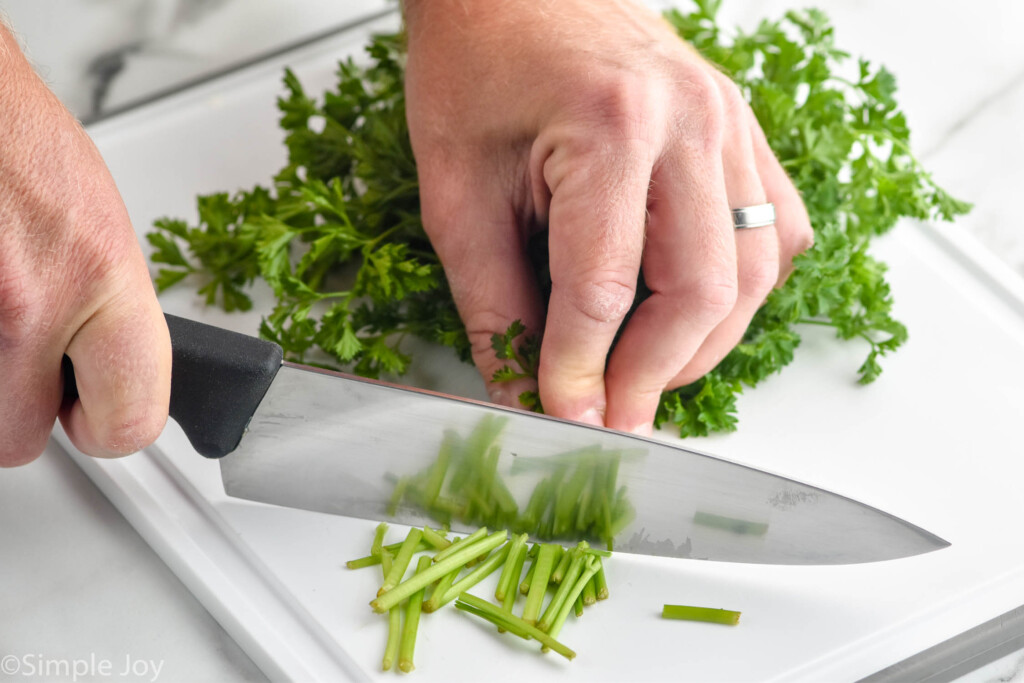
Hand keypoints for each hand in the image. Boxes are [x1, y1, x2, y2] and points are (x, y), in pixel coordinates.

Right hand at [0, 25, 170, 465]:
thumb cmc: (22, 147)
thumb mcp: (104, 233)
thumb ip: (110, 317)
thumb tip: (113, 375)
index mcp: (99, 276)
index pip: (130, 421)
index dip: (110, 426)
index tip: (96, 413)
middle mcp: (23, 302)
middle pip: (17, 442)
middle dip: (21, 409)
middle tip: (25, 363)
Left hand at [403, 0, 811, 433]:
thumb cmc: (476, 65)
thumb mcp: (459, 192)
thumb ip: (493, 303)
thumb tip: (524, 389)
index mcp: (609, 125)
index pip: (604, 288)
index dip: (579, 370)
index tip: (561, 415)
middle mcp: (689, 120)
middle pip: (701, 289)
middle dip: (654, 374)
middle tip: (614, 416)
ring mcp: (727, 122)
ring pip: (753, 270)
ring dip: (704, 343)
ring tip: (647, 374)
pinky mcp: (739, 130)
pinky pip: (777, 230)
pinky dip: (744, 289)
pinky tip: (696, 310)